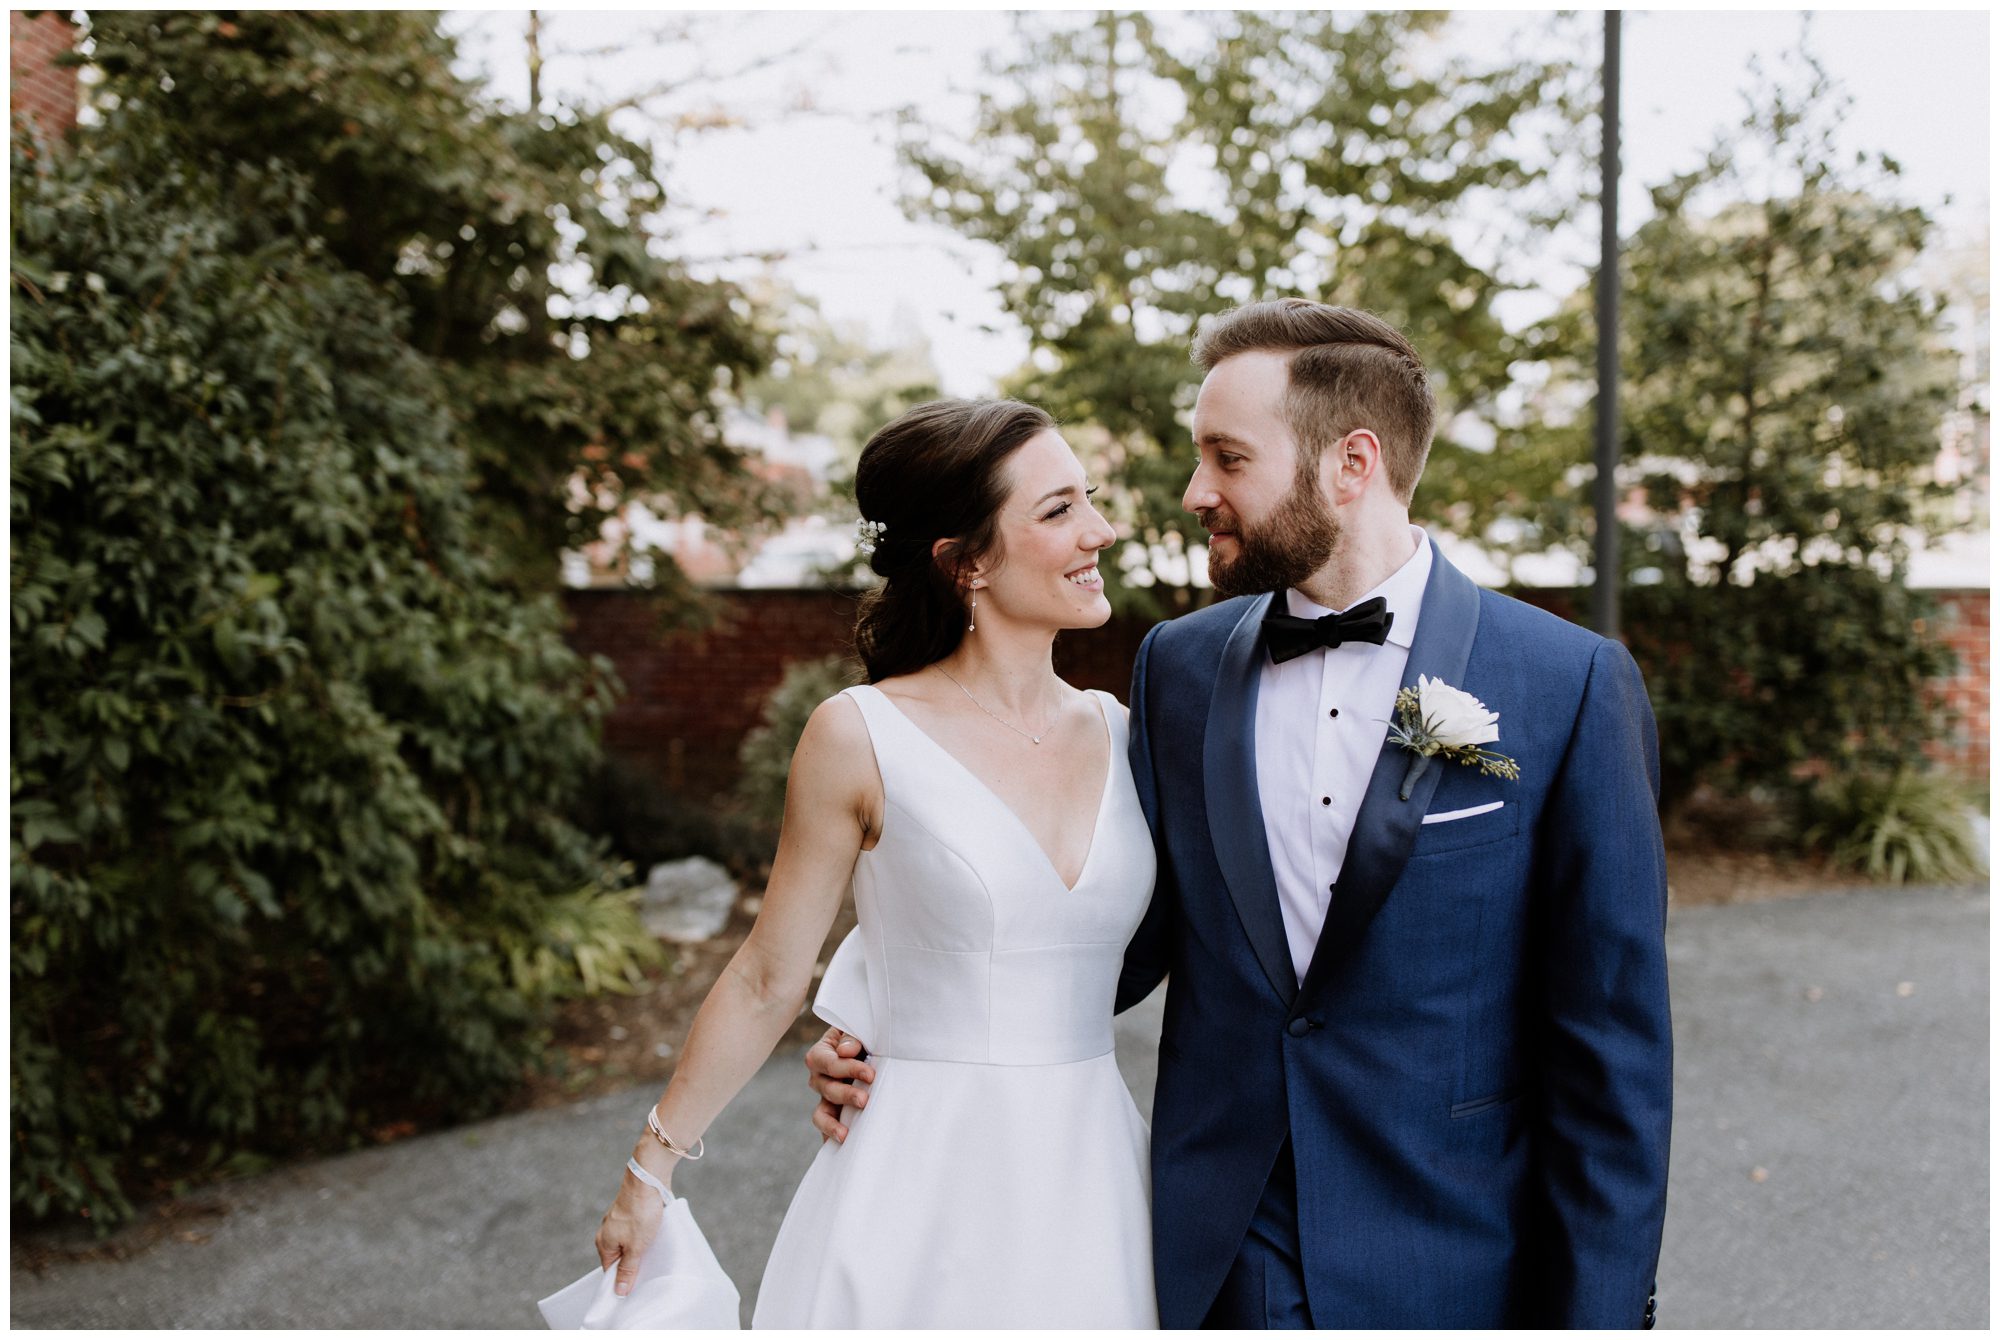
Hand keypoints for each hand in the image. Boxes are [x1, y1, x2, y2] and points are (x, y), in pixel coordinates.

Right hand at [594, 1170, 663, 1296]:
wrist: (649, 1180)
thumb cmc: (640, 1213)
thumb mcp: (636, 1248)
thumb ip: (628, 1270)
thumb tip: (619, 1291)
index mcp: (603, 1243)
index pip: (610, 1272)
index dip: (622, 1281)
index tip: (635, 1290)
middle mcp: (607, 1233)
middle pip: (619, 1258)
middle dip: (633, 1266)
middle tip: (647, 1273)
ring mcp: (618, 1222)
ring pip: (628, 1245)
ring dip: (640, 1251)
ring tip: (652, 1255)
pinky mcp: (630, 1214)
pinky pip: (635, 1233)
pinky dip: (643, 1238)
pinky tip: (654, 1240)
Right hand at [804, 1026, 873, 1143]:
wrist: (872, 1050)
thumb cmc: (864, 1036)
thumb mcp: (858, 1030)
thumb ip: (851, 1038)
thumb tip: (844, 1051)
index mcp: (822, 1053)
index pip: (829, 1062)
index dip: (848, 1068)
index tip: (870, 1074)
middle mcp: (819, 1077)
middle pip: (827, 1088)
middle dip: (845, 1095)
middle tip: (864, 1099)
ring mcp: (825, 1097)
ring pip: (821, 1113)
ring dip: (832, 1123)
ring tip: (845, 1134)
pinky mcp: (834, 1113)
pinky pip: (827, 1128)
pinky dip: (830, 1137)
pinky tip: (841, 1148)